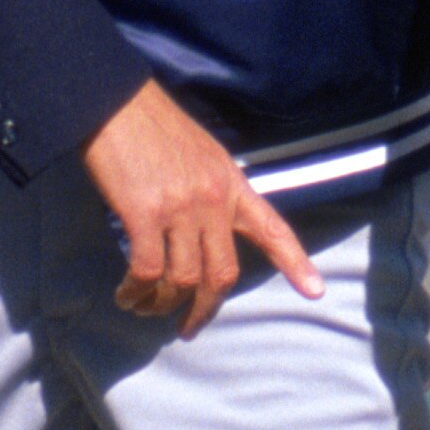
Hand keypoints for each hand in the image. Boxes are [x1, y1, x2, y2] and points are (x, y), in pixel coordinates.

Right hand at [80, 78, 321, 337]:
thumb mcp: (200, 153)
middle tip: (187, 328)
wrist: (113, 100)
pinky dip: (137, 290)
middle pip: (222, 272)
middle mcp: (213, 200)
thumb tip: (199, 231)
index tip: (315, 290)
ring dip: (161, 304)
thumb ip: (210, 190)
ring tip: (144, 307)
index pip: (272, 227)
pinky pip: (147, 270)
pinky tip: (127, 293)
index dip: (295, 262)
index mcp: (231, 183)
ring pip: (182, 279)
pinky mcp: (144, 214)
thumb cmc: (151, 124)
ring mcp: (180, 208)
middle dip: (204, 308)